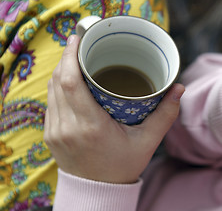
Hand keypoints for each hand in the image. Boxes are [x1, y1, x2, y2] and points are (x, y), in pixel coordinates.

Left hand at [44, 35, 184, 183]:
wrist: (97, 190)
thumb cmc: (122, 165)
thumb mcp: (147, 141)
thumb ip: (164, 114)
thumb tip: (178, 89)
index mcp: (91, 127)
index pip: (71, 82)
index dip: (70, 56)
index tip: (76, 39)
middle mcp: (67, 128)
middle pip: (58, 81)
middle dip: (66, 58)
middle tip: (77, 44)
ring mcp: (55, 131)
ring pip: (51, 90)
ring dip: (61, 71)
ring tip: (73, 59)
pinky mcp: (50, 134)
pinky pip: (50, 102)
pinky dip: (57, 87)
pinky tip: (68, 81)